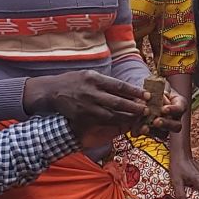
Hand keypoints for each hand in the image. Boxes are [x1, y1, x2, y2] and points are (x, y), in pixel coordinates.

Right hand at [24, 71, 147, 134]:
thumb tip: (125, 89)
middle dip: (134, 107)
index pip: (119, 86)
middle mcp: (91, 92)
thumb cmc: (73, 81)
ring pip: (111, 115)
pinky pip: (101, 122)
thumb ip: (105, 81)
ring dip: (126, 118)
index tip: (146, 95)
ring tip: (138, 119)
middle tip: (146, 110)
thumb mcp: (89, 74)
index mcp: (94, 79)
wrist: (52, 92)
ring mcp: (86, 106)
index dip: (135, 91)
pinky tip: (123, 124)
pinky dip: (114, 123)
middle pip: (117, 102)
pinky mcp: (82, 117)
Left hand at [144, 89, 186, 138]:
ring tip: (144, 128)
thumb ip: (154, 91)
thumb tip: (146, 99)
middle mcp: (175, 117)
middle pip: (176, 126)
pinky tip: (135, 131)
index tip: (164, 109)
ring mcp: (166, 127)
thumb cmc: (155, 88)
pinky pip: (152, 136)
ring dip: (154, 131)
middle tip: (156, 121)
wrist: (146, 95)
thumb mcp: (156, 86)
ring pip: (164, 134)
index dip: (173, 110)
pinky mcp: (156, 132)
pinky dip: (143, 133)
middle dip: (166, 124)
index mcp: (179, 104)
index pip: (180, 108)